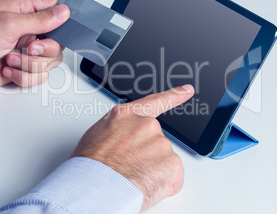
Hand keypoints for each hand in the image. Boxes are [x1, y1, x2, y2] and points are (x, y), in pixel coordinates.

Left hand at [0, 0, 69, 91]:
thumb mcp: (9, 23)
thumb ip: (40, 19)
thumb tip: (64, 12)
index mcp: (26, 10)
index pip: (56, 9)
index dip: (63, 20)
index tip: (57, 30)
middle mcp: (30, 29)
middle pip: (59, 41)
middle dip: (45, 49)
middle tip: (28, 47)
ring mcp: (27, 50)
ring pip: (51, 61)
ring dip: (30, 64)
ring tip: (10, 59)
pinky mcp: (23, 68)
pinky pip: (39, 76)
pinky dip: (24, 76)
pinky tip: (8, 70)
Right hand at [71, 84, 194, 210]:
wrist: (94, 186)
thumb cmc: (90, 166)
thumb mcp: (97, 136)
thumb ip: (119, 131)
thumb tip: (124, 142)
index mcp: (127, 116)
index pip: (155, 102)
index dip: (174, 96)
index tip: (187, 90)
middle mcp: (147, 125)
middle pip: (156, 141)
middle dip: (147, 156)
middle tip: (130, 168)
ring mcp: (161, 144)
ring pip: (163, 161)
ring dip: (153, 171)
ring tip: (132, 178)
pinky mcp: (172, 164)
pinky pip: (172, 178)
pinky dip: (161, 185)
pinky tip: (144, 186)